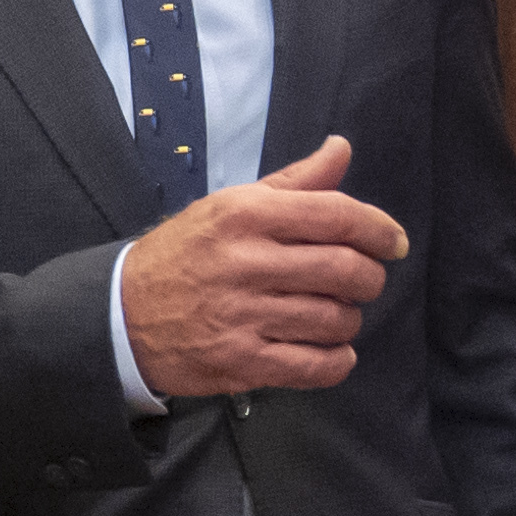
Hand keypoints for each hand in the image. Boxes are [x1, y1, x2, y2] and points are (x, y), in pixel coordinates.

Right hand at [119, 133, 407, 400]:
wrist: (121, 314)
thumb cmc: (184, 255)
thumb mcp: (230, 206)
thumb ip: (293, 182)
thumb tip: (341, 148)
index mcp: (245, 214)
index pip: (336, 215)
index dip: (380, 229)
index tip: (393, 243)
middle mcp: (244, 262)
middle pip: (344, 270)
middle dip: (369, 278)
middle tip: (363, 282)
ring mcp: (241, 316)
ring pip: (334, 320)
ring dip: (348, 320)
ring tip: (335, 315)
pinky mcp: (238, 361)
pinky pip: (313, 366)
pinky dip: (336, 361)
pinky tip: (332, 352)